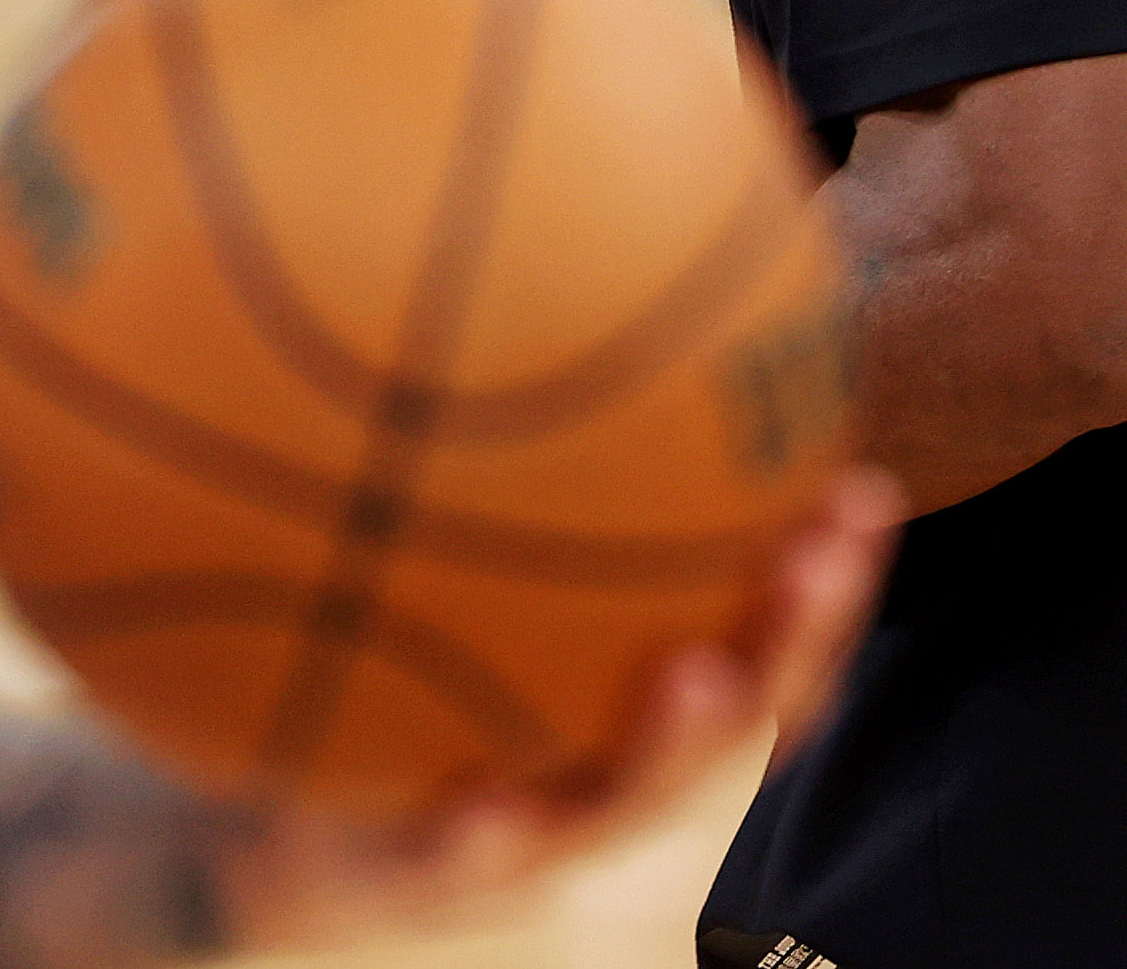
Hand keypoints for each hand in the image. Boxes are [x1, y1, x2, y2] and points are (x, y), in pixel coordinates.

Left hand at [212, 467, 900, 952]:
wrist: (265, 814)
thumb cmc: (371, 655)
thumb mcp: (424, 536)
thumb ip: (492, 438)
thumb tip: (509, 251)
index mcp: (636, 687)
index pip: (763, 631)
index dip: (829, 570)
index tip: (862, 486)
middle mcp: (610, 762)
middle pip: (737, 710)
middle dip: (790, 637)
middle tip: (813, 559)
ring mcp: (532, 827)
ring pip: (631, 799)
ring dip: (677, 748)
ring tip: (699, 676)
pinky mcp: (429, 876)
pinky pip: (463, 861)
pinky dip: (483, 836)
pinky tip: (480, 803)